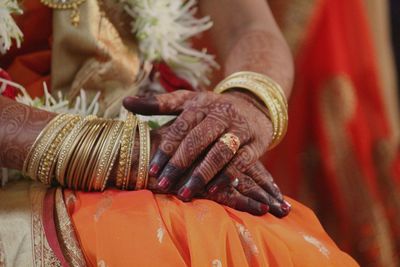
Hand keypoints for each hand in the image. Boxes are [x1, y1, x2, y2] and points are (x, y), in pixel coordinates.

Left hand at [123, 90, 272, 200]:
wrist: (254, 106)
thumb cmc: (212, 108)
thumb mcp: (188, 100)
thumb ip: (158, 103)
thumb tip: (125, 102)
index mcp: (201, 105)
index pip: (181, 126)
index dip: (166, 148)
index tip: (152, 169)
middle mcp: (220, 116)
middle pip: (199, 139)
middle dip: (180, 164)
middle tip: (164, 184)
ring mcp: (239, 130)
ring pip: (220, 152)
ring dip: (202, 174)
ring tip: (184, 193)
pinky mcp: (255, 145)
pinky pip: (242, 162)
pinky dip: (228, 176)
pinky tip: (214, 190)